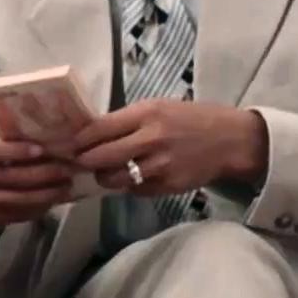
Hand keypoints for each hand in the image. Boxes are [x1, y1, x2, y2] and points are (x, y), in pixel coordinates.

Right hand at [0, 125, 79, 227]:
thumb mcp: (2, 134)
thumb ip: (21, 135)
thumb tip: (60, 138)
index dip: (19, 151)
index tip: (42, 150)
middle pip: (10, 177)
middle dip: (42, 175)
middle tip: (67, 170)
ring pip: (17, 200)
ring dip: (46, 194)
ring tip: (66, 186)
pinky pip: (18, 215)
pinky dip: (40, 208)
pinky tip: (55, 199)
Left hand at [73, 99, 268, 194]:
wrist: (230, 140)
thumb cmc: (189, 119)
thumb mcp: (157, 108)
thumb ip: (126, 120)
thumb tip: (89, 132)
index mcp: (145, 114)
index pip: (98, 129)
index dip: (78, 140)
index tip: (67, 145)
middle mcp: (151, 139)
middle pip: (101, 157)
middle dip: (84, 162)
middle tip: (77, 163)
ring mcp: (160, 165)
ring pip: (115, 178)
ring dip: (104, 178)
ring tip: (103, 173)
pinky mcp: (168, 185)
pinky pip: (136, 190)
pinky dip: (129, 186)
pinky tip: (130, 178)